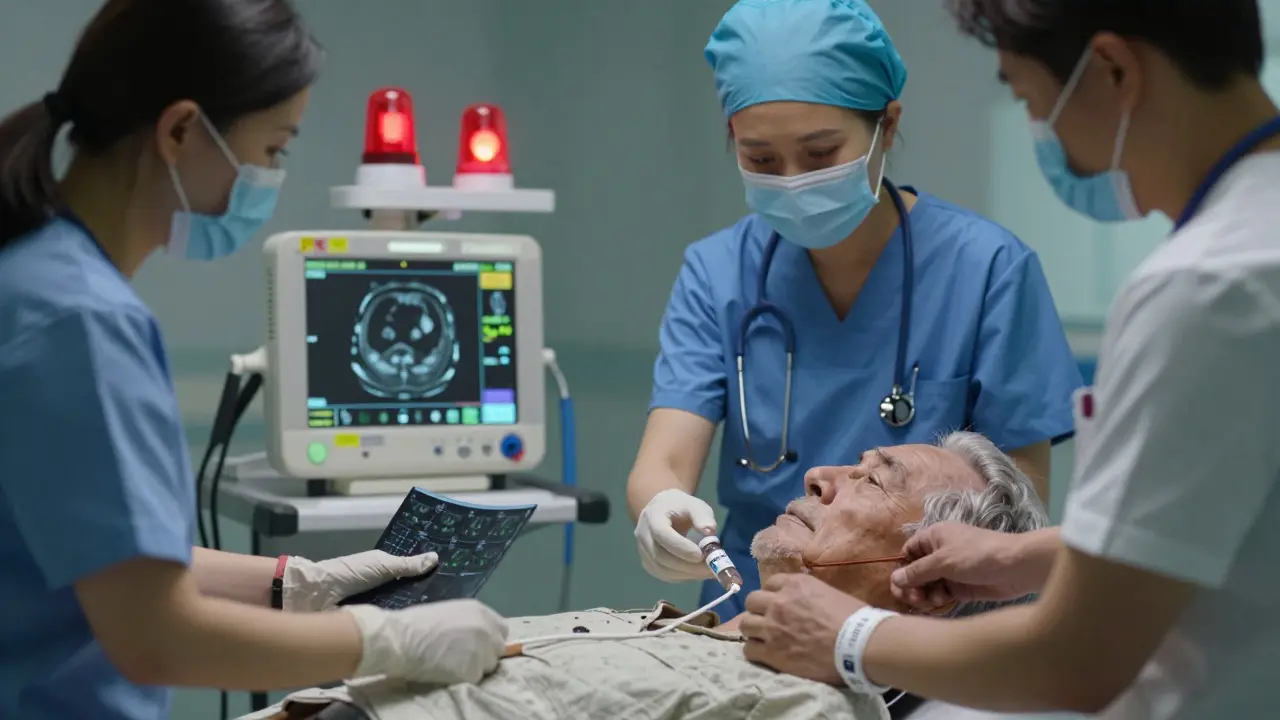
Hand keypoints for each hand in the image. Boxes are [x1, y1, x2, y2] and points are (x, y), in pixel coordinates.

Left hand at [283, 550, 438, 611]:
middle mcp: (381, 589)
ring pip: (401, 609)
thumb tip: (436, 558)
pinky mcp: (369, 623)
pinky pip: (389, 623)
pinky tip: (418, 628)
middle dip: (425, 597)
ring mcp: (375, 607)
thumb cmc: (348, 574)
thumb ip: (407, 565)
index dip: (427, 578)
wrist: (313, 597)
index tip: (450, 581)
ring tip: (440, 618)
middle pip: (409, 594)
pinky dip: (399, 624)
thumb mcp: (380, 565)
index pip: (410, 576)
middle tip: (450, 604)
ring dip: (414, 612)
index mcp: (383, 570)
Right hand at [344, 599, 507, 683]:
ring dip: (474, 668)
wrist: (399, 639)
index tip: (478, 647)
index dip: (490, 640)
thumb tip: (478, 638)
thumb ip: (469, 623)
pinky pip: (474, 680)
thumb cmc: (417, 624)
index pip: (502, 631)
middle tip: (461, 658)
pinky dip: (462, 680)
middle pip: (497, 651)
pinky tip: (445, 672)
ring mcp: (481, 651)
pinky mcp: (472, 672)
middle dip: (484, 656)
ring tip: (450, 664)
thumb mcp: (450, 613)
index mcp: (480, 612)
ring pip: (487, 667)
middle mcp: (486, 630)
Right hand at [634, 489, 716, 581]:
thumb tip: (709, 531)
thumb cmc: (681, 507)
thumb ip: (702, 516)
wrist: (663, 510)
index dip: (680, 547)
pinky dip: (682, 576)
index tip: (701, 555)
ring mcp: (643, 551)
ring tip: (708, 571)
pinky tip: (697, 572)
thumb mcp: (695, 505)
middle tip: (710, 568)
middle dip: (686, 565)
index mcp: (652, 516)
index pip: (662, 534)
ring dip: (686, 573)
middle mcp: (642, 534)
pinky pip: (664, 575)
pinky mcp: (648, 563)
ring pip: (662, 569)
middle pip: (660, 556)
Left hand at [740, 573, 862, 684]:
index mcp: (795, 584)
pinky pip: (748, 650)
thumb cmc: (854, 619)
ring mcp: (772, 627)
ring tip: (763, 638)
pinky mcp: (771, 652)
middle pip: (752, 601)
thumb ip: (810, 594)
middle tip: (769, 621)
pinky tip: (765, 654)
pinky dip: (755, 652)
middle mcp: (779, 602)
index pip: (770, 583)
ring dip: (753, 630)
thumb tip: (806, 601)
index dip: (773, 594)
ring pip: (745, 624)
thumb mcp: (830, 593)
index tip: (779, 604)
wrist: (859, 645)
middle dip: (758, 610)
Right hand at [889, 522, 1029, 611]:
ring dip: (925, 595)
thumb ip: (916, 572)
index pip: (908, 552)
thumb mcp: (943, 561)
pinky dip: (938, 600)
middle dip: (912, 586)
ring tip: (931, 601)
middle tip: (914, 599)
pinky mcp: (962, 587)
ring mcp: (951, 571)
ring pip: (928, 585)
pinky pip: (941, 594)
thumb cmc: (977, 555)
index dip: (902, 567)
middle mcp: (940, 553)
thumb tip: (894, 579)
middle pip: (916, 572)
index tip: (901, 584)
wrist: (1016, 567)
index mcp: (934, 537)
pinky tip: (942, 602)